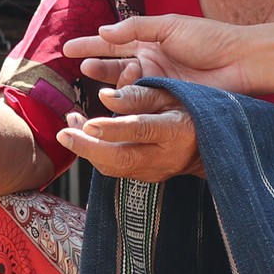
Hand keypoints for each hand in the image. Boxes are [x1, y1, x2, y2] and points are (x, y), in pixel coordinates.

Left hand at [58, 83, 202, 182]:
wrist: (210, 146)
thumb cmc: (189, 109)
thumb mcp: (171, 94)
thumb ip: (138, 94)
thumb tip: (103, 97)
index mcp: (176, 130)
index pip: (141, 131)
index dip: (113, 129)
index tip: (88, 123)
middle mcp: (165, 156)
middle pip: (122, 159)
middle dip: (88, 148)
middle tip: (63, 134)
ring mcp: (155, 172)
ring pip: (115, 169)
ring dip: (87, 151)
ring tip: (69, 128)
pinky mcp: (146, 179)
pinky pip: (116, 170)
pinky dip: (96, 155)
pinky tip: (84, 136)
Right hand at [61, 15, 273, 95]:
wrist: (241, 62)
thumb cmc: (209, 39)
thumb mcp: (169, 26)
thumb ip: (136, 28)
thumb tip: (104, 31)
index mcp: (151, 41)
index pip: (113, 42)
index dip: (90, 45)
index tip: (67, 49)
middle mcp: (152, 63)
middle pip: (115, 66)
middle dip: (97, 67)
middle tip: (82, 69)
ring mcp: (158, 84)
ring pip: (125, 87)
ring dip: (112, 83)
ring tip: (107, 80)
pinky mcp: (166, 102)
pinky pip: (140, 104)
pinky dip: (127, 103)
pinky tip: (118, 101)